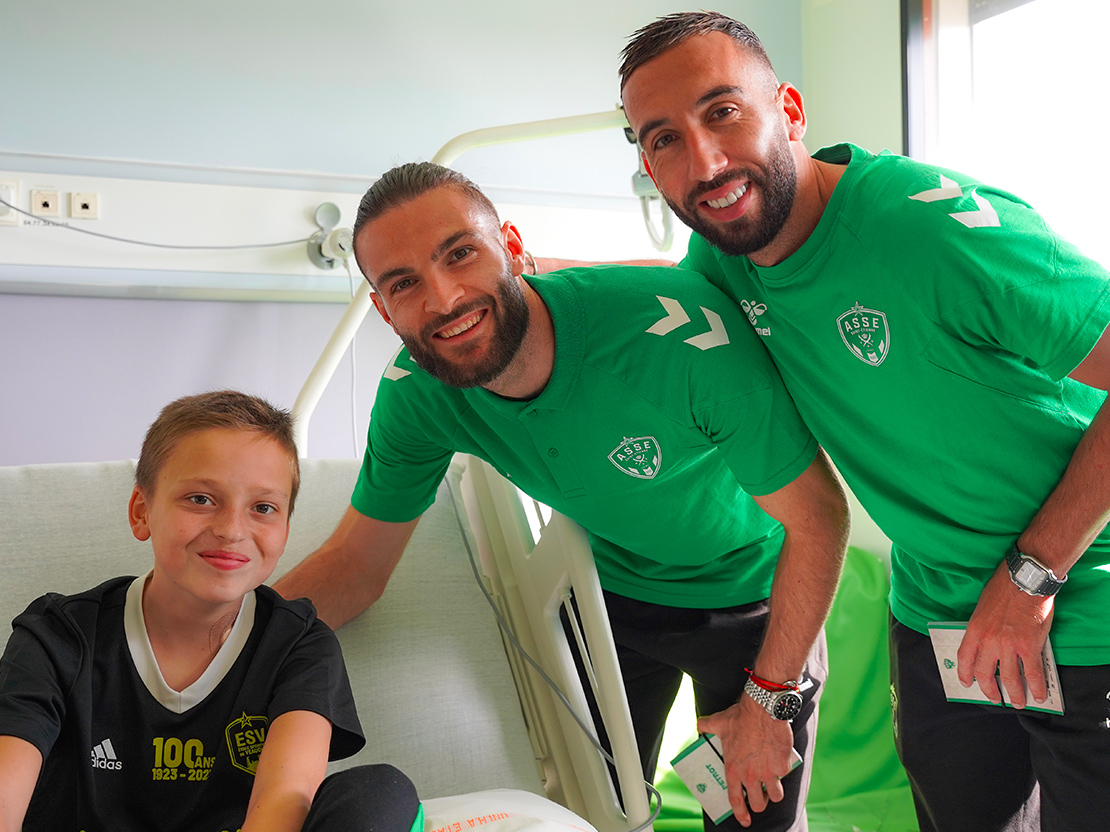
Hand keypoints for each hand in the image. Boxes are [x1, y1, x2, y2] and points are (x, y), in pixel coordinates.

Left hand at [696, 695, 796, 827]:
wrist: (763, 709)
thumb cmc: (740, 717)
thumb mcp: (718, 722)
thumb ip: (706, 726)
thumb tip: (699, 725)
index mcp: (734, 769)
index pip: (736, 800)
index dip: (740, 813)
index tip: (744, 820)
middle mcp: (751, 775)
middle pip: (758, 804)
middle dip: (759, 803)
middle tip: (760, 796)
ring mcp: (768, 772)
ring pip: (775, 796)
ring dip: (774, 793)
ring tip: (772, 785)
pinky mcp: (783, 765)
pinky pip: (784, 775)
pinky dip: (783, 772)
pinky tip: (779, 763)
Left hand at [956, 562, 1053, 706]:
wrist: (1024, 581)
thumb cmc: (1004, 588)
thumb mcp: (982, 608)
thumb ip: (982, 627)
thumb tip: (986, 642)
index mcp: (974, 630)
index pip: (964, 658)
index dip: (965, 674)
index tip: (967, 683)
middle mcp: (988, 641)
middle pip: (984, 673)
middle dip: (989, 690)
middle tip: (994, 698)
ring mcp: (1008, 646)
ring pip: (1009, 679)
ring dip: (1014, 694)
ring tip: (1018, 702)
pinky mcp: (1029, 647)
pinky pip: (1032, 673)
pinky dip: (1036, 687)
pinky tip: (1038, 695)